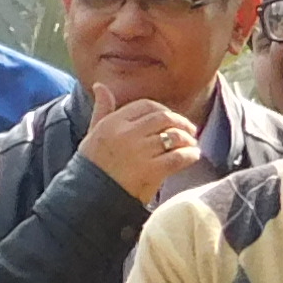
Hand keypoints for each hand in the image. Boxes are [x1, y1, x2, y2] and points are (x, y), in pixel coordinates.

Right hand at [83, 95, 199, 206]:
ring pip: (174, 136)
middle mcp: (126, 134)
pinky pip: (178, 157)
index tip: (170, 118)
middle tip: (189, 130)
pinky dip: (190, 155)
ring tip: (191, 144)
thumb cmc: (92, 165)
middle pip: (164, 118)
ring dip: (187, 139)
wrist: (90, 197)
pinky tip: (193, 156)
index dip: (163, 110)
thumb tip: (100, 85)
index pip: (146, 106)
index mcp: (113, 123)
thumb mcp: (93, 133)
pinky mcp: (151, 171)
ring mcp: (140, 152)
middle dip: (181, 122)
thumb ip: (102, 109)